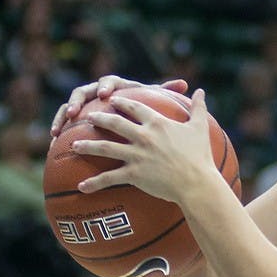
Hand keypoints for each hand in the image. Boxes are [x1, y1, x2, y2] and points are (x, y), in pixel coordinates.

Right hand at [51, 75, 188, 135]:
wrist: (136, 126)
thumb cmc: (150, 116)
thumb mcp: (158, 105)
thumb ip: (167, 93)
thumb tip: (186, 84)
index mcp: (120, 88)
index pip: (111, 81)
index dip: (106, 86)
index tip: (106, 96)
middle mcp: (101, 93)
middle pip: (86, 90)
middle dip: (80, 99)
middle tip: (78, 110)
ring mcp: (88, 105)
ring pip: (72, 104)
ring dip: (65, 110)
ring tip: (64, 121)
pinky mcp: (78, 119)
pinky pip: (64, 120)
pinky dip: (58, 124)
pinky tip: (54, 135)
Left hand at [71, 88, 216, 203]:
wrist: (197, 183)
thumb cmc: (201, 157)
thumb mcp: (200, 128)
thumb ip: (199, 107)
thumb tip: (202, 91)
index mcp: (157, 124)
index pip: (135, 108)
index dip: (122, 102)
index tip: (113, 99)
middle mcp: (143, 136)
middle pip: (114, 123)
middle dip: (99, 118)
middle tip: (88, 116)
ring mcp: (136, 155)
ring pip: (105, 147)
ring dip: (88, 146)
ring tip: (75, 145)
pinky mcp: (134, 174)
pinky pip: (109, 178)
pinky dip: (94, 182)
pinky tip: (81, 186)